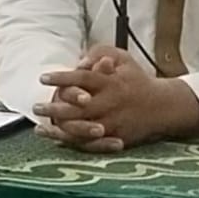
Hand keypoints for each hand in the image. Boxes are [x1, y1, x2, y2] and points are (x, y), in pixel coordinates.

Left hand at [33, 49, 198, 150]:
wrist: (162, 107)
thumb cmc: (137, 80)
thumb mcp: (123, 59)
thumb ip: (101, 53)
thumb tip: (79, 62)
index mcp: (111, 82)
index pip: (82, 78)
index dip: (61, 78)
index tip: (43, 77)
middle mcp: (110, 104)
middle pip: (77, 107)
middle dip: (54, 107)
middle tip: (35, 106)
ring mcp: (113, 123)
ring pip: (81, 129)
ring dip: (58, 129)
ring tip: (40, 127)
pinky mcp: (115, 138)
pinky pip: (90, 143)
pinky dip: (72, 142)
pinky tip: (56, 139)